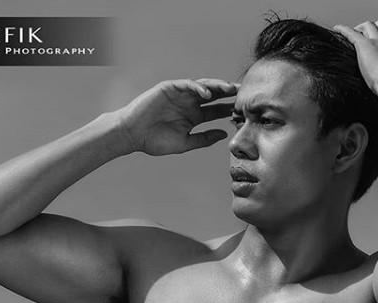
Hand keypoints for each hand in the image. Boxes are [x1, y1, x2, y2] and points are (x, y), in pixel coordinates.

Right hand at [117, 78, 237, 155]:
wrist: (133, 135)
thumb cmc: (155, 141)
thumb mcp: (185, 143)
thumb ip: (204, 138)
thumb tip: (224, 134)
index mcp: (194, 117)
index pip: (216, 111)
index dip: (229, 110)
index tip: (244, 112)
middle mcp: (190, 103)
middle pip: (214, 95)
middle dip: (228, 94)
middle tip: (243, 94)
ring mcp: (180, 94)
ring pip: (203, 86)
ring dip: (217, 87)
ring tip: (229, 89)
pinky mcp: (170, 88)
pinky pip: (187, 84)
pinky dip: (198, 87)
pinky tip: (207, 94)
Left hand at [333, 21, 377, 93]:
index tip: (375, 48)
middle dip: (371, 29)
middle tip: (362, 37)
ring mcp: (377, 42)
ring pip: (368, 25)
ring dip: (359, 28)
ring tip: (350, 34)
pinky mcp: (365, 45)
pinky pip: (352, 32)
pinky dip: (344, 30)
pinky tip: (337, 29)